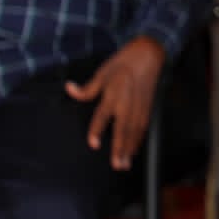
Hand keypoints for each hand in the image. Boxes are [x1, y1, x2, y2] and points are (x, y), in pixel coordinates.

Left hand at [65, 36, 165, 170]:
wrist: (149, 53)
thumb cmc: (124, 62)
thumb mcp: (102, 71)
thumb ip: (87, 88)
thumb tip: (69, 89)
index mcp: (114, 93)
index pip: (103, 115)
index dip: (97, 129)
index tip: (94, 144)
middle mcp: (127, 102)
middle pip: (123, 129)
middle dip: (120, 148)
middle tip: (117, 165)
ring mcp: (139, 105)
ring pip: (134, 131)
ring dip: (130, 148)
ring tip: (125, 164)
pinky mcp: (148, 106)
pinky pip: (143, 126)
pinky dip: (139, 140)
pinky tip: (134, 150)